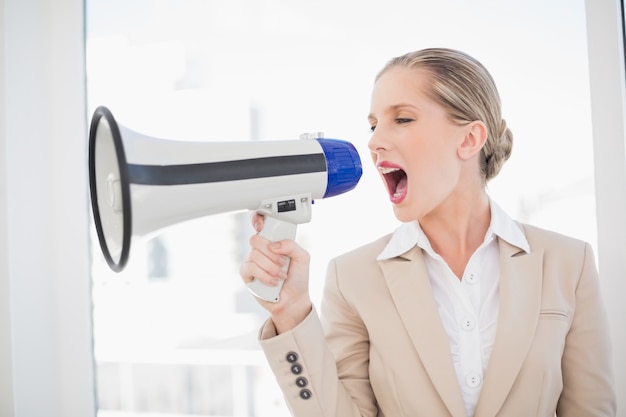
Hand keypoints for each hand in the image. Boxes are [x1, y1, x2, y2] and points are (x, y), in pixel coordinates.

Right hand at [240, 213, 312, 332]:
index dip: (257, 220)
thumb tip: (273, 245)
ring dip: (271, 267)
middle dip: (272, 253)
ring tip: (280, 276)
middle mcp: (262, 249)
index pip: (260, 224)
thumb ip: (291, 245)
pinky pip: (250, 268)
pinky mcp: (247, 274)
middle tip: (283, 263)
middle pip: (256, 239)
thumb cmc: (298, 278)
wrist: (293, 299)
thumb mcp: (302, 257)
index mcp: (274, 241)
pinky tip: (272, 282)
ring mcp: (253, 261)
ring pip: (254, 255)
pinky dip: (265, 276)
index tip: (261, 224)